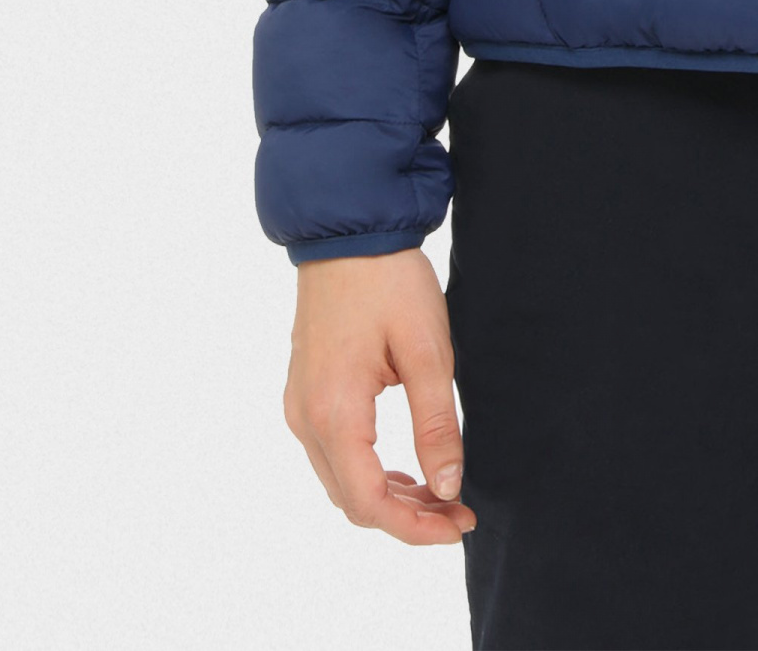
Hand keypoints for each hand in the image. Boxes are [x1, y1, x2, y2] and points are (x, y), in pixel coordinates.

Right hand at [283, 247, 476, 545]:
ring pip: (340, 482)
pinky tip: (406, 468)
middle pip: (352, 501)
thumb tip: (449, 486)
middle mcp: (305, 419)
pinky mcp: (303, 393)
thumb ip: (436, 424)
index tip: (458, 526)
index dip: (415, 527)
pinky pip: (332, 455)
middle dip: (407, 517)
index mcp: (334, 412)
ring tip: (440, 494)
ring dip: (388, 497)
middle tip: (458, 513)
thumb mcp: (427, 351)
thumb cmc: (390, 282)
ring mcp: (298, 406)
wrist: (348, 231)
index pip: (369, 502)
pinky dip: (369, 472)